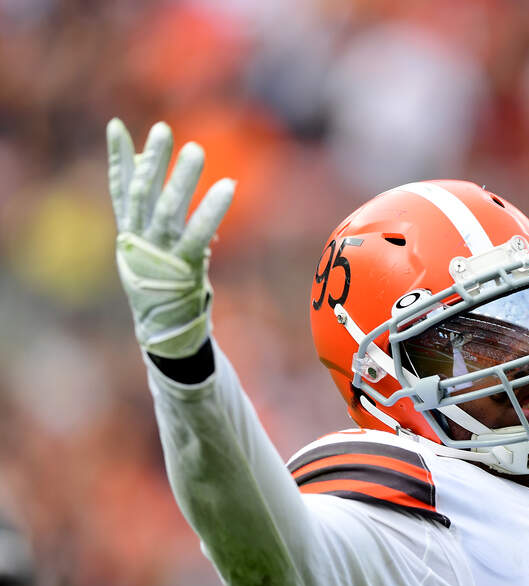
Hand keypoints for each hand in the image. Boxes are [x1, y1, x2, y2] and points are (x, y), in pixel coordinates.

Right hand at [107, 119, 234, 357]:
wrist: (165, 332)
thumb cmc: (162, 286)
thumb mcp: (151, 248)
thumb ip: (153, 213)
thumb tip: (149, 172)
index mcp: (128, 235)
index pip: (120, 190)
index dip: (118, 159)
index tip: (116, 126)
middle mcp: (139, 241)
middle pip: (142, 193)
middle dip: (153, 159)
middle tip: (164, 129)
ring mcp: (160, 254)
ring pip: (166, 209)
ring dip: (180, 177)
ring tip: (195, 149)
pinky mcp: (184, 266)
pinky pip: (199, 234)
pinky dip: (212, 210)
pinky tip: (228, 187)